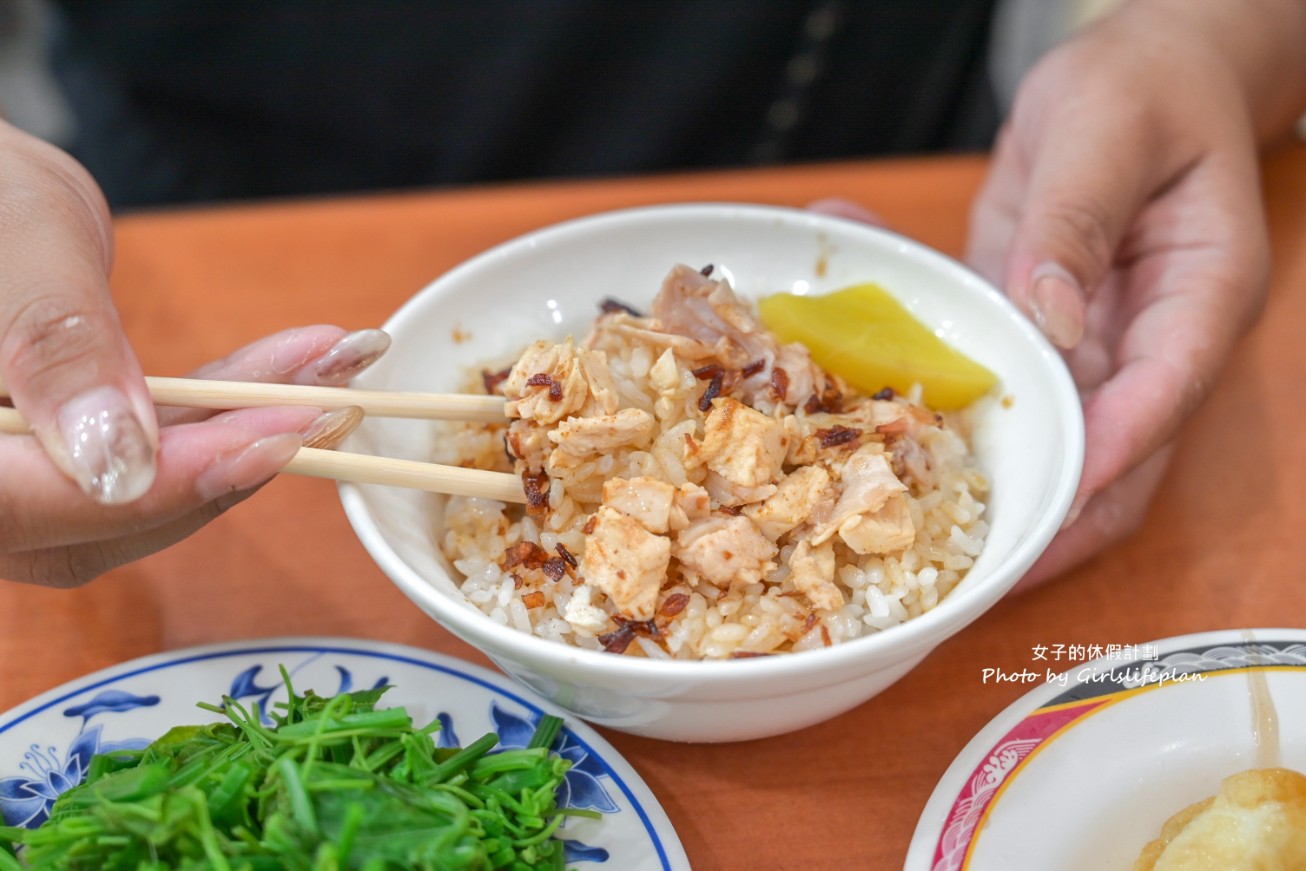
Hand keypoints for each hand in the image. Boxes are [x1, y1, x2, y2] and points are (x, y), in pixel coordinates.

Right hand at [0, 121, 390, 585]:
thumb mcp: (20, 250)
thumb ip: (58, 350)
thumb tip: (118, 463)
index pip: (26, 506)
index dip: (156, 489)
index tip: (265, 442)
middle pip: (95, 518)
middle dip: (227, 458)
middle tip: (324, 405)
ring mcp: (15, 484)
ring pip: (138, 490)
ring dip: (242, 432)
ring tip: (328, 371)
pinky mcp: (61, 461)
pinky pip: (147, 453)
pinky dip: (219, 414)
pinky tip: (291, 371)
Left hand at [967, 2, 1304, 585]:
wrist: (1138, 72)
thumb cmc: (1145, 86)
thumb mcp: (1107, 129)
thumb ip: (1075, 222)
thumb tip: (1048, 316)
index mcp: (1201, 293)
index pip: (1164, 394)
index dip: (1109, 457)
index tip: (1052, 508)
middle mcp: (1153, 338)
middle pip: (1119, 456)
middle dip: (1058, 520)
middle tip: (983, 574)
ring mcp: (1096, 344)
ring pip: (1054, 442)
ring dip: (996, 484)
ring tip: (923, 532)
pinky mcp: (1041, 335)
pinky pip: (998, 383)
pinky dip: (940, 398)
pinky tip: (871, 399)